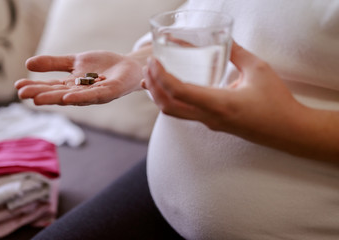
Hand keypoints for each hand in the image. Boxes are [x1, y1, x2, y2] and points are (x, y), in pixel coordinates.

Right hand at [15, 50, 144, 104]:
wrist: (128, 66)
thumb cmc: (102, 66)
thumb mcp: (75, 61)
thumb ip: (54, 63)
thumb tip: (28, 63)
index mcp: (72, 86)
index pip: (52, 87)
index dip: (36, 87)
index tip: (18, 86)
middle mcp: (82, 93)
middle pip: (59, 94)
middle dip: (41, 95)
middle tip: (22, 95)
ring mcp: (95, 94)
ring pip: (73, 97)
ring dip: (56, 98)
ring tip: (38, 99)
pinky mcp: (109, 92)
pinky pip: (94, 95)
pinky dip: (81, 97)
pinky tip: (68, 97)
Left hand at [142, 41, 304, 145]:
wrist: (289, 131)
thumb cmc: (277, 103)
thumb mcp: (259, 70)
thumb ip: (237, 53)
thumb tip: (223, 39)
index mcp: (219, 104)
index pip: (180, 92)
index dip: (162, 77)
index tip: (154, 61)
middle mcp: (210, 117)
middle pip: (169, 107)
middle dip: (153, 87)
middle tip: (148, 66)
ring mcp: (210, 123)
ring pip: (174, 113)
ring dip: (160, 96)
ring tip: (153, 77)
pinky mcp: (213, 124)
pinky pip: (185, 114)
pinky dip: (171, 100)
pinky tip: (172, 88)